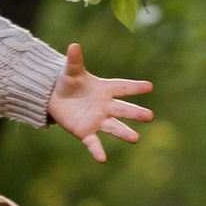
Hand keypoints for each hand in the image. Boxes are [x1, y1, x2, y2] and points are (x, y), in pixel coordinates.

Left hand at [46, 41, 154, 162]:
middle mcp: (105, 106)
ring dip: (124, 133)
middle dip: (136, 113)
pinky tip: (102, 159)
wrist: (55, 98)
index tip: (149, 86)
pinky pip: (93, 142)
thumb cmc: (68, 83)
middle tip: (150, 116)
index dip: (135, 87)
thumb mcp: (70, 72)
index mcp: (104, 89)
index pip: (122, 87)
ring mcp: (97, 120)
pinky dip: (97, 150)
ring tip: (136, 139)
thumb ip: (75, 61)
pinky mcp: (86, 132)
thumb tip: (73, 46)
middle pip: (123, 109)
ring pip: (113, 127)